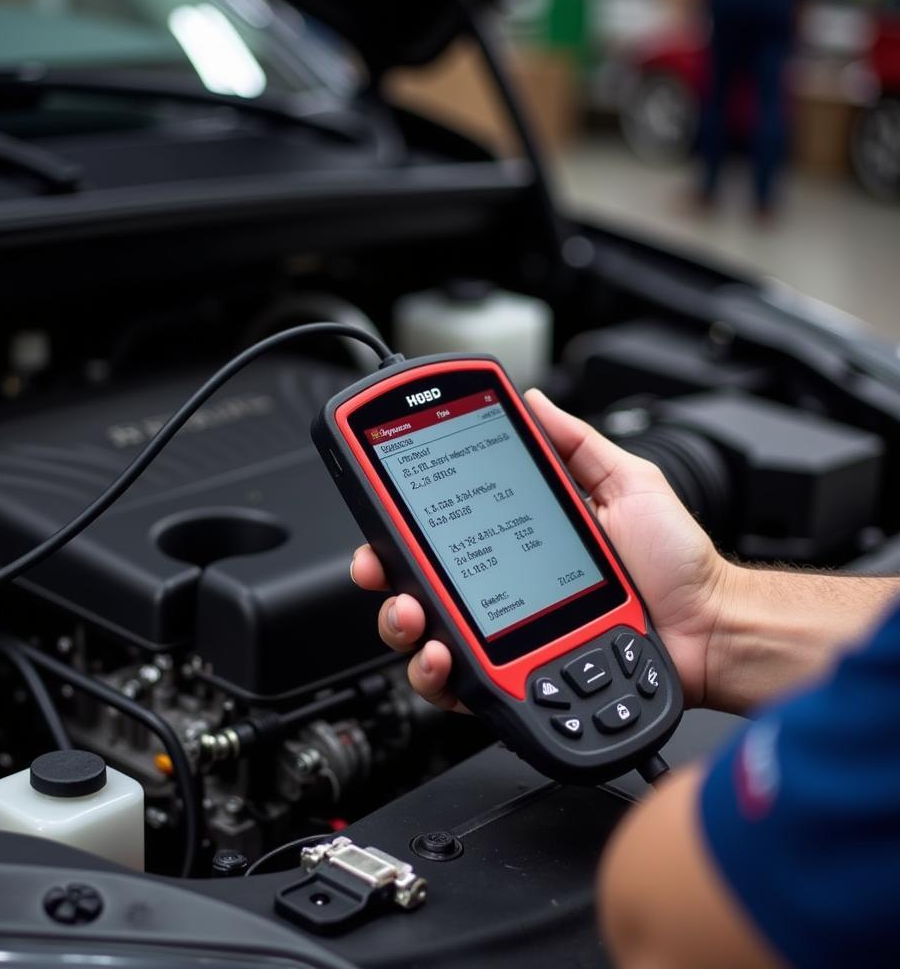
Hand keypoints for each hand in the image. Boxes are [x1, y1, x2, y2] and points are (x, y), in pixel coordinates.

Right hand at [351, 389, 729, 709]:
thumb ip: (576, 444)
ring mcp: (507, 639)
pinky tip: (443, 657)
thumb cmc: (675, 562)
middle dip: (383, 578)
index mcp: (517, 542)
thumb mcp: (626, 482)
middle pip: (418, 587)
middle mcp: (502, 592)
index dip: (403, 526)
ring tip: (414, 616)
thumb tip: (532, 401)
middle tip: (380, 569)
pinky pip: (461, 688)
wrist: (709, 627)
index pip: (445, 533)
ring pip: (425, 640)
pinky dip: (437, 677)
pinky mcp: (519, 682)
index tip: (383, 515)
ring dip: (401, 626)